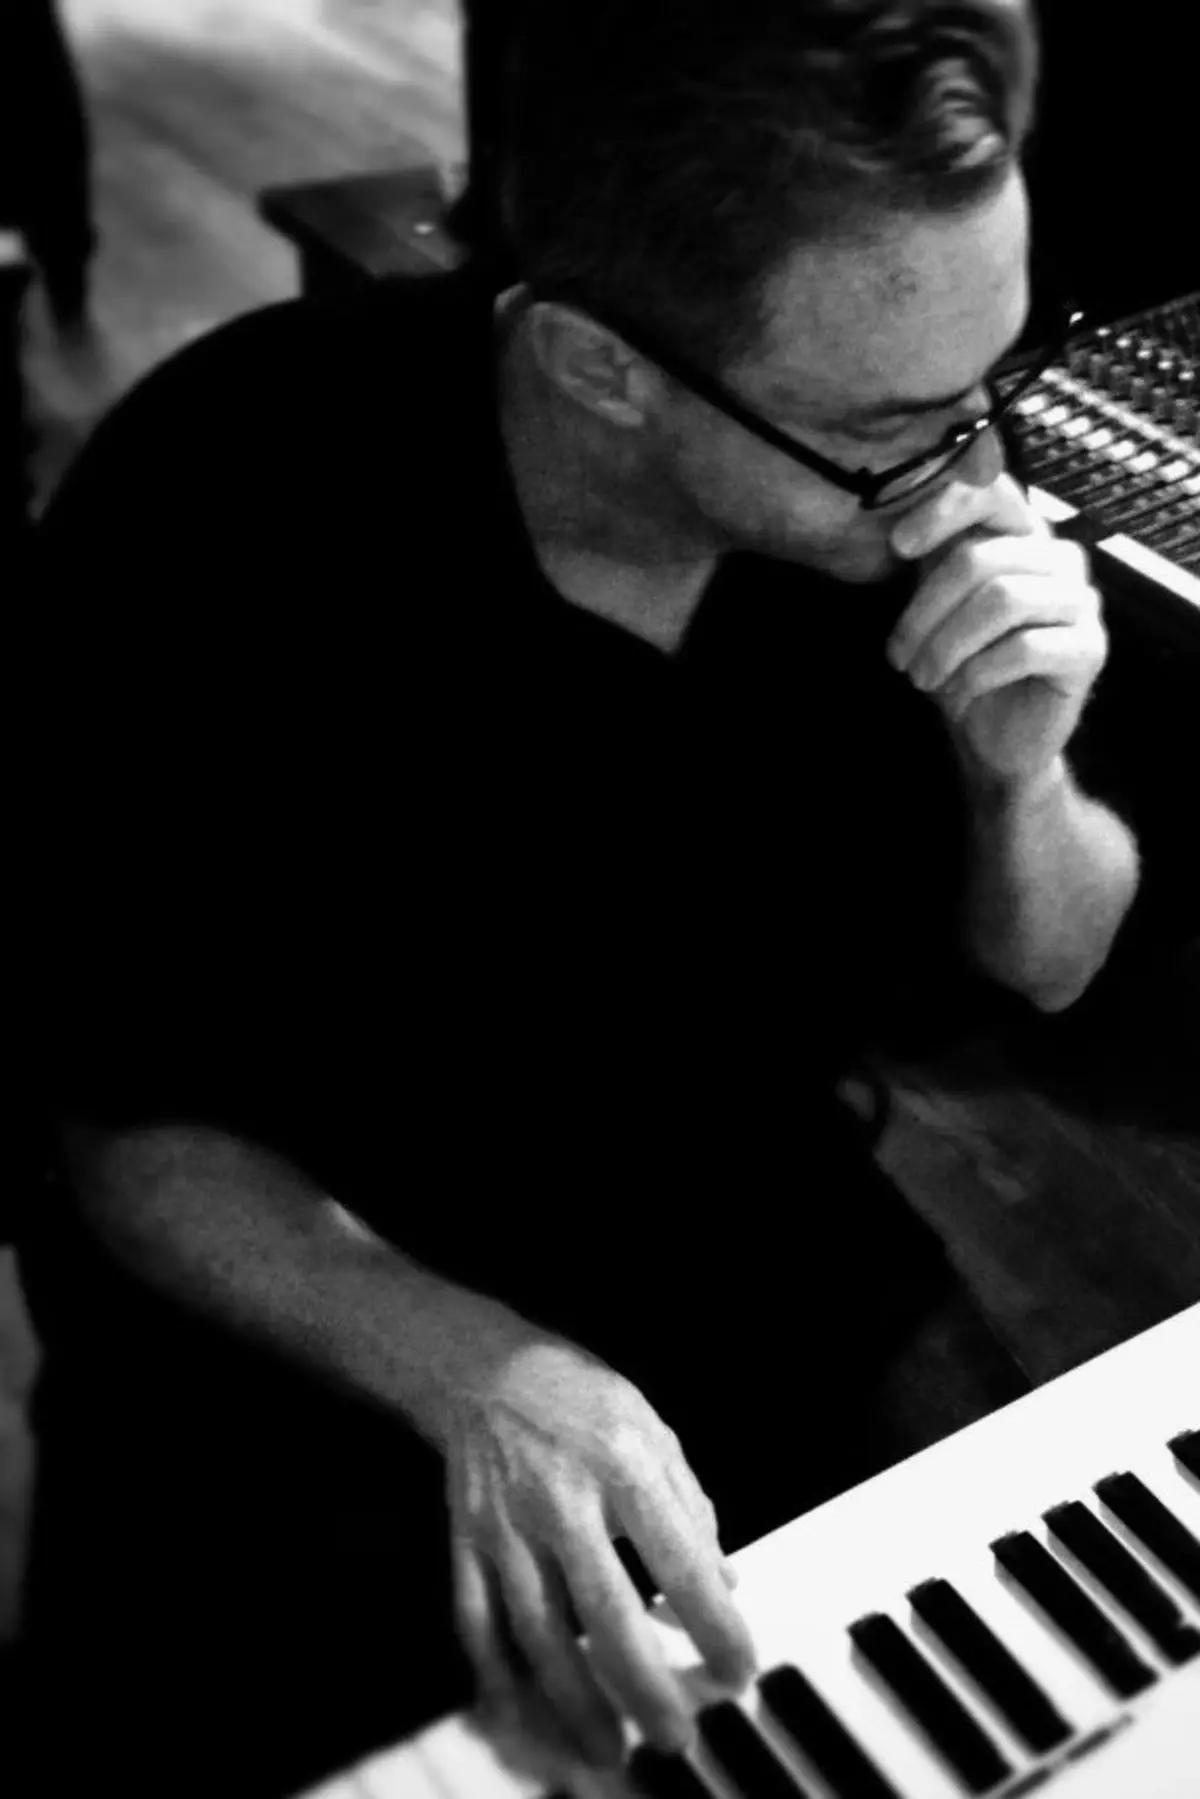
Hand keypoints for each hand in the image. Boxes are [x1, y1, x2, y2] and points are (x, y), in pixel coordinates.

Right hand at [443, 1335, 755, 1769]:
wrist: (481, 1367)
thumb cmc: (578, 1395)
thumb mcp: (650, 1426)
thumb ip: (689, 1504)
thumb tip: (725, 1582)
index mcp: (621, 1462)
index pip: (678, 1560)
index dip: (714, 1624)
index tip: (740, 1671)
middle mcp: (562, 1499)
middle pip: (605, 1612)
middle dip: (643, 1685)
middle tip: (675, 1738)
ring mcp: (507, 1526)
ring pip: (539, 1632)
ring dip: (574, 1701)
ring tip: (607, 1750)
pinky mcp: (466, 1542)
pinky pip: (478, 1623)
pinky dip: (496, 1677)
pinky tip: (522, 1716)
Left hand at [887, 474, 1107, 788]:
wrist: (994, 737)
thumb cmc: (962, 664)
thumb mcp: (936, 605)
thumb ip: (930, 558)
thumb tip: (895, 527)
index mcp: (1022, 536)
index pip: (993, 491)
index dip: (944, 510)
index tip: (898, 547)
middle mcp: (1059, 558)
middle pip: (982, 559)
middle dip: (925, 612)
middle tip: (898, 657)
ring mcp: (1081, 602)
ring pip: (1003, 601)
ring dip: (947, 646)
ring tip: (922, 679)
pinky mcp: (1090, 649)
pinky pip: (1025, 648)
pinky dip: (979, 673)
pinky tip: (961, 693)